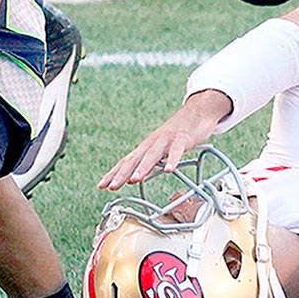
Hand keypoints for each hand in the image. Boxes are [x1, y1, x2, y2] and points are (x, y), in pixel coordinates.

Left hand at [99, 90, 232, 188]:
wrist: (197, 111)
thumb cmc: (178, 132)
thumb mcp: (161, 147)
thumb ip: (150, 161)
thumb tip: (135, 176)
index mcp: (147, 146)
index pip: (126, 161)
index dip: (114, 173)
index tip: (101, 185)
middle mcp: (153, 142)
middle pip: (135, 159)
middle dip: (122, 173)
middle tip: (112, 186)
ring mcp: (167, 140)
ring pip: (152, 154)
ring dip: (143, 167)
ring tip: (134, 179)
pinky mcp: (183, 138)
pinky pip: (177, 150)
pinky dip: (172, 159)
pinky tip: (169, 170)